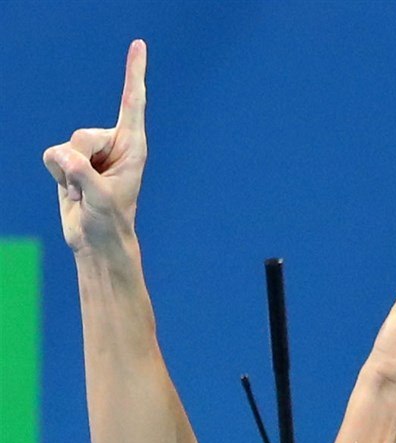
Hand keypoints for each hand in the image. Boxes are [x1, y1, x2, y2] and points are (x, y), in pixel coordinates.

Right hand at [44, 39, 147, 252]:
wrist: (96, 241)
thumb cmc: (110, 222)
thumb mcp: (102, 200)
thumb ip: (83, 174)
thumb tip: (65, 157)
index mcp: (132, 148)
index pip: (133, 103)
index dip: (134, 73)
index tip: (139, 45)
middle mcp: (112, 145)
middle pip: (84, 135)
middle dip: (82, 162)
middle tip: (93, 189)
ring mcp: (91, 152)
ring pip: (67, 145)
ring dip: (69, 174)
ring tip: (85, 192)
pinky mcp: (72, 161)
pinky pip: (53, 155)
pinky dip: (58, 175)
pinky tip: (72, 190)